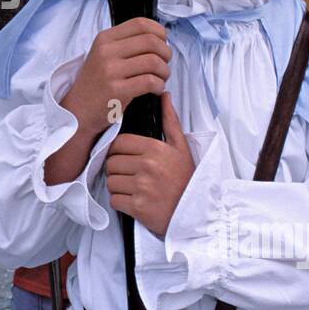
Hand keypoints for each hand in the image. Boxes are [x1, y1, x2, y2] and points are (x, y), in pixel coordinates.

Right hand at [60, 17, 170, 137]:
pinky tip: (155, 90)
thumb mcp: (103, 54)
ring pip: (153, 61)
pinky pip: (150, 81)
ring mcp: (110, 71)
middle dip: (166, 53)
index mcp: (105, 39)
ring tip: (160, 79)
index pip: (140, 24)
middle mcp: (106, 51)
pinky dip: (159, 86)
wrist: (78, 110)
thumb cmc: (96, 83)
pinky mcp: (117, 90)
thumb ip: (125, 43)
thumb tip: (158, 38)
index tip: (162, 43)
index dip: (159, 32)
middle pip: (151, 41)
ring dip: (164, 71)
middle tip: (164, 64)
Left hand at [105, 95, 194, 237]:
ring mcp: (142, 187)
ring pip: (111, 181)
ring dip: (118, 186)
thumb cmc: (187, 179)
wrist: (197, 213)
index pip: (119, 143)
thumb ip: (170, 121)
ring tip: (133, 188)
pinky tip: (134, 201)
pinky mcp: (138, 207)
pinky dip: (120, 202)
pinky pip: (114, 200)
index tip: (127, 158)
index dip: (119, 151)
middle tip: (130, 175)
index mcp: (155, 148)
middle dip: (117, 169)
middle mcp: (147, 166)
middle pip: (111, 163)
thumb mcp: (181, 148)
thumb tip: (164, 96)